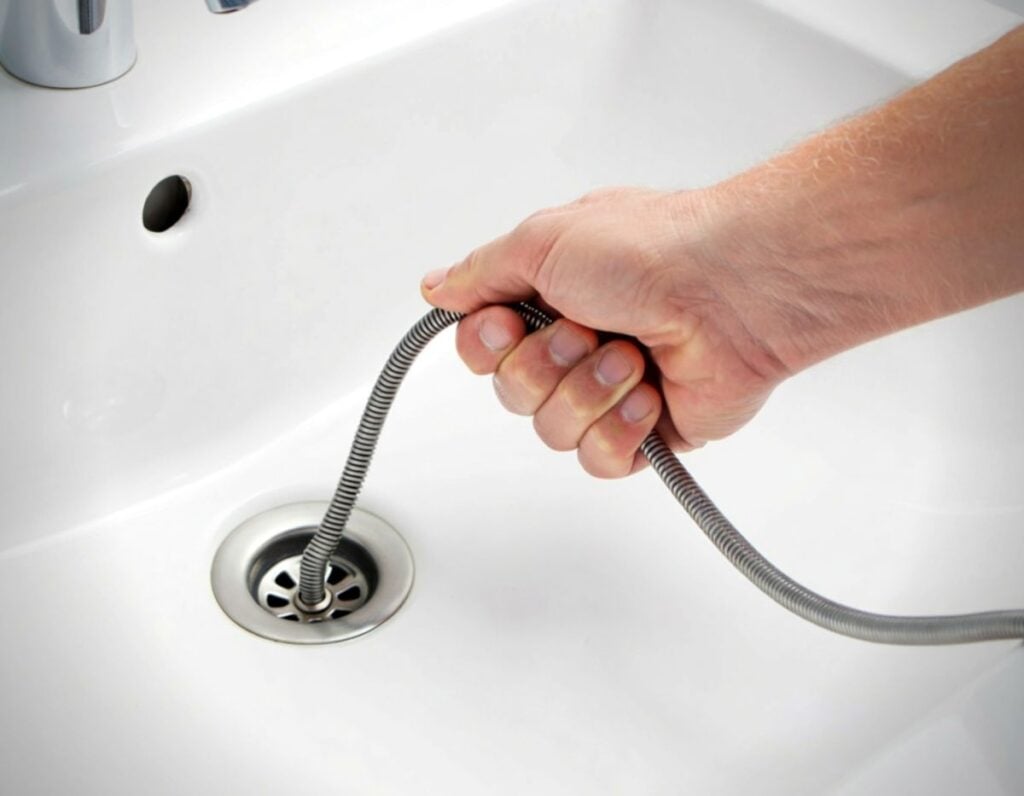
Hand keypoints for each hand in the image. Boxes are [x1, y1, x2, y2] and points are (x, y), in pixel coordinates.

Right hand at [420, 187, 790, 476]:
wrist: (733, 291)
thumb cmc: (651, 250)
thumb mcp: (542, 239)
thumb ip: (481, 272)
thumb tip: (437, 287)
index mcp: (549, 295)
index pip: (481, 347)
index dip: (485, 347)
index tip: (508, 325)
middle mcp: (576, 343)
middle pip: (511, 393)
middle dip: (545, 366)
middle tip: (587, 330)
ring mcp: (611, 389)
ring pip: (552, 430)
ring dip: (588, 392)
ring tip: (631, 357)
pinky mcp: (647, 431)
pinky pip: (599, 460)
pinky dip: (621, 429)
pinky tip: (649, 396)